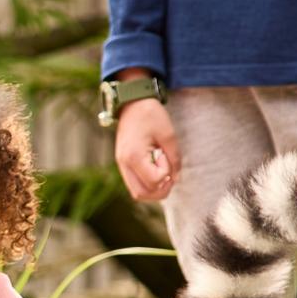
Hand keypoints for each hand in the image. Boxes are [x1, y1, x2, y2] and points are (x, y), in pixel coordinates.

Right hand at [114, 94, 179, 210]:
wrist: (132, 103)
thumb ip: (174, 159)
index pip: (154, 180)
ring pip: (137, 193)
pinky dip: (147, 184)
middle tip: (169, 173)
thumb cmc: (150, 115)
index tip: (164, 153)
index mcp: (134, 156)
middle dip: (161, 189)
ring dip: (153, 189)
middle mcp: (124, 164)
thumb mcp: (169, 134)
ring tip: (162, 172)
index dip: (166, 171)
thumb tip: (175, 179)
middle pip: (142, 194)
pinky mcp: (123, 163)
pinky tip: (155, 170)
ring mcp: (121, 165)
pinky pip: (134, 184)